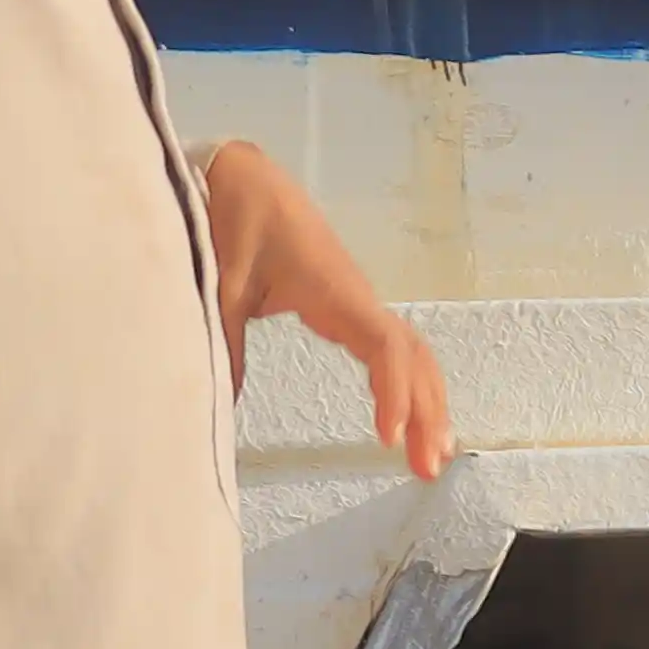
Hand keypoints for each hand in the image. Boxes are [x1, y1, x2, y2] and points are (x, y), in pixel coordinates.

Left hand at [199, 144, 451, 478]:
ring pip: (413, 356)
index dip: (393, 391)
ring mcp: (359, 304)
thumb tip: (219, 404)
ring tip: (428, 459)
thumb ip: (224, 340)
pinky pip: (395, 350)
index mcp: (335, 292)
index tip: (388, 437)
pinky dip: (410, 386)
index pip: (385, 346)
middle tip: (426, 470)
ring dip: (427, 404)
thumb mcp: (221, 283)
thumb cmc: (235, 220)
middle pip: (414, 359)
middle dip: (427, 413)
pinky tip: (406, 423)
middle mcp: (359, 300)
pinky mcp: (349, 308)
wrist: (245, 178)